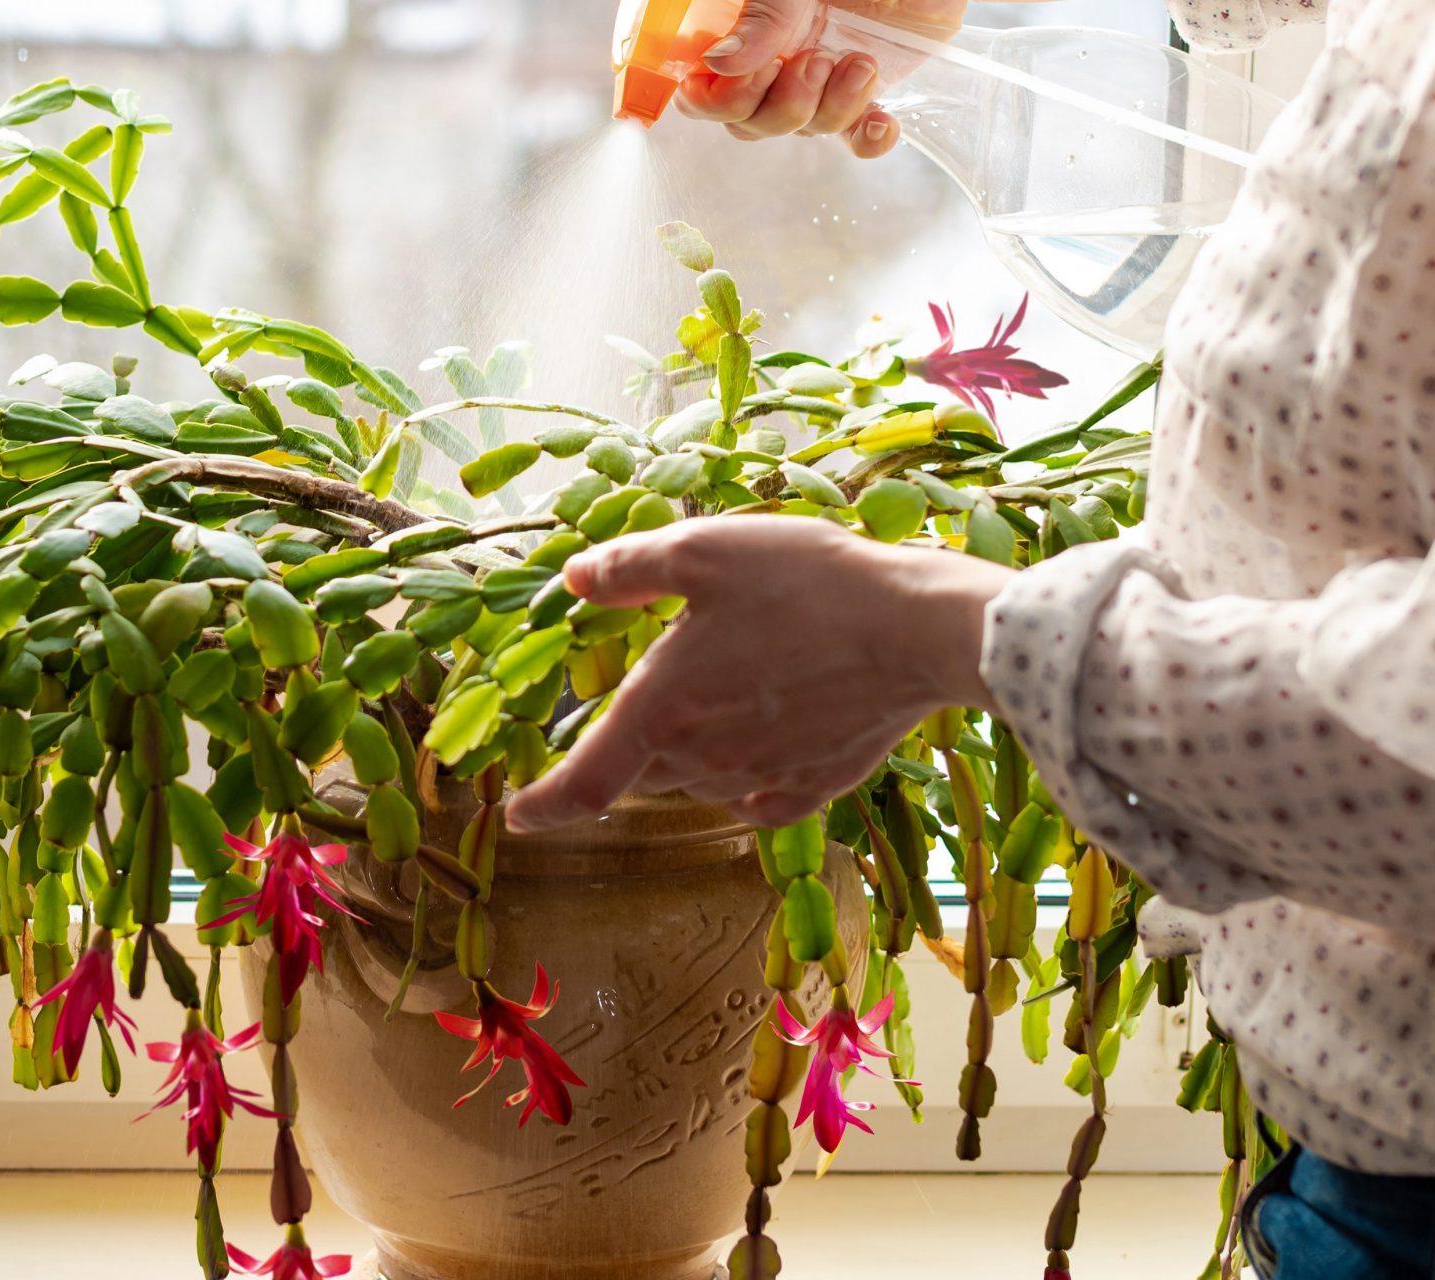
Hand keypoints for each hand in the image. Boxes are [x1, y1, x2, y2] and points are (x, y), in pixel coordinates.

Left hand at [506, 517, 1013, 831]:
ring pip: (698, 783)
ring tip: (725, 692)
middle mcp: (703, 758)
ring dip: (691, 754)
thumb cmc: (809, 584)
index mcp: (662, 708)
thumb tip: (575, 580)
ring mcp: (761, 778)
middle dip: (631, 748)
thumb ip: (630, 568)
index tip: (516, 816)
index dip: (541, 806)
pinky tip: (763, 745)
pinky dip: (745, 780)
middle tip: (658, 694)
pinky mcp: (814, 786)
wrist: (918, 631)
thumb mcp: (706, 549)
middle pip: (642, 775)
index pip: (582, 783)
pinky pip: (758, 799)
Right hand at [676, 0, 965, 156]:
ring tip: (860, 62)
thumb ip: (763, 14)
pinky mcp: (864, 91)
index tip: (753, 76)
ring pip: (805, 129)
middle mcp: (774, 60)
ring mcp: (819, 80)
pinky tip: (883, 121)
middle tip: (814, 60)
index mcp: (744, 32)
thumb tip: (720, 62)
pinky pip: (857, 138)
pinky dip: (869, 139)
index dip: (716, 101)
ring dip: (832, 107)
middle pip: (750, 124)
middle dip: (782, 104)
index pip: (704, 92)